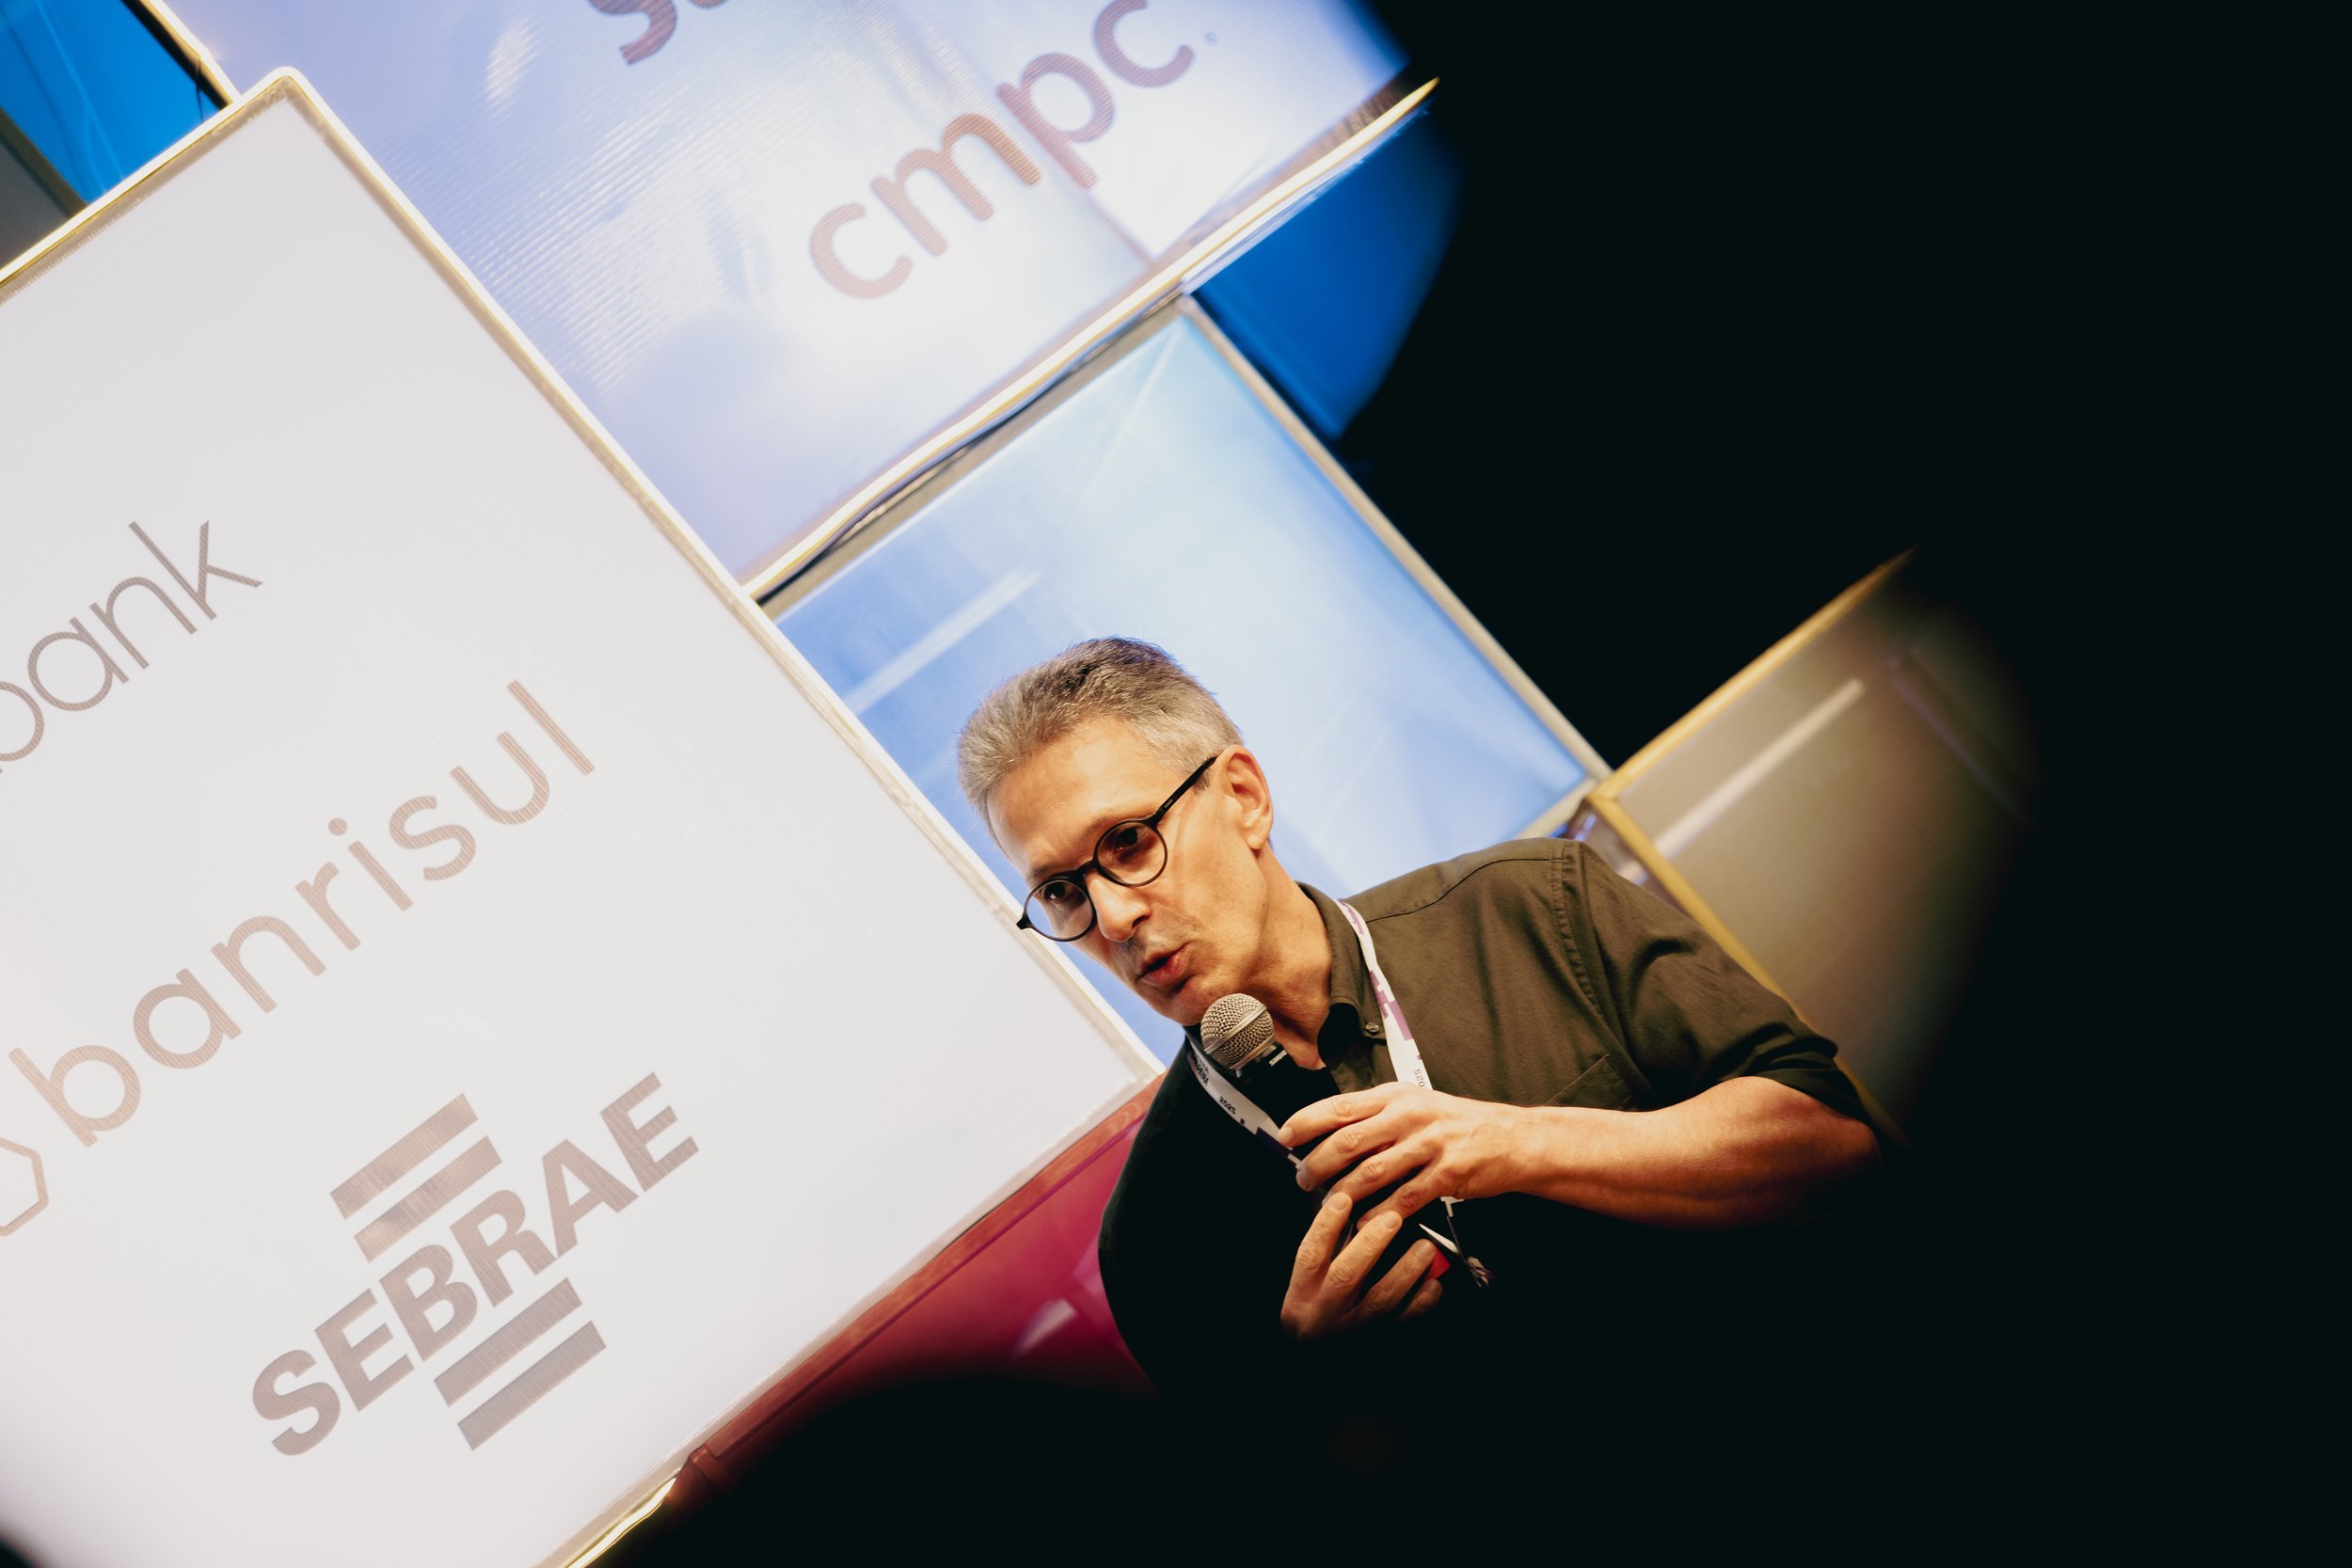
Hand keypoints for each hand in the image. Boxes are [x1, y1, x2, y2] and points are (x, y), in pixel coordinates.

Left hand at [1280, 1083, 1526, 1227]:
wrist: (1512, 1138)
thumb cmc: (1459, 1124)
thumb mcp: (1416, 1105)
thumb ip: (1377, 1116)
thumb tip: (1332, 1132)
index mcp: (1395, 1096)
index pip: (1339, 1106)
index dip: (1306, 1123)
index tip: (1285, 1137)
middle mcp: (1409, 1115)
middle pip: (1346, 1141)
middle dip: (1316, 1164)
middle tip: (1303, 1179)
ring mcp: (1428, 1143)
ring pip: (1370, 1172)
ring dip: (1342, 1193)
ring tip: (1328, 1204)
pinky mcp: (1446, 1172)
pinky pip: (1402, 1198)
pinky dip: (1379, 1214)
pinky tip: (1365, 1223)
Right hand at [1280, 1190, 1443, 1339]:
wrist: (1319, 1364)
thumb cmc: (1316, 1318)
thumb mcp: (1309, 1289)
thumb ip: (1329, 1256)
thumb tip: (1355, 1214)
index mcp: (1303, 1295)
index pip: (1310, 1256)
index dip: (1325, 1226)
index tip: (1342, 1199)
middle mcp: (1326, 1313)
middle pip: (1346, 1275)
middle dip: (1371, 1243)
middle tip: (1392, 1218)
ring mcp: (1353, 1330)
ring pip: (1381, 1300)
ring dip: (1405, 1270)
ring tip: (1424, 1247)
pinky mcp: (1378, 1342)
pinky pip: (1404, 1322)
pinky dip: (1422, 1302)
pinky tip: (1434, 1283)